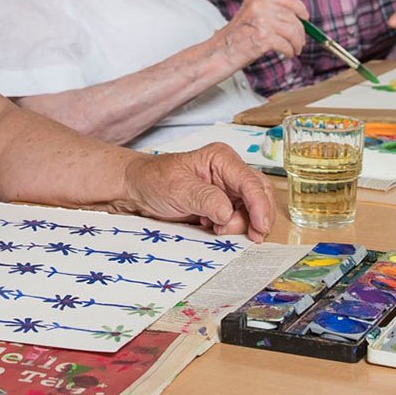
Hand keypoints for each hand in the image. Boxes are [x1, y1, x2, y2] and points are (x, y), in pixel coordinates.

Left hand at [123, 144, 273, 242]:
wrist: (136, 190)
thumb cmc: (153, 180)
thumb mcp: (177, 188)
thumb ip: (205, 199)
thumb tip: (228, 213)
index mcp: (221, 158)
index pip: (251, 182)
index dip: (259, 206)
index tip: (259, 227)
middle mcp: (229, 173)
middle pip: (259, 196)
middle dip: (254, 218)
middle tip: (245, 235)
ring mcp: (227, 190)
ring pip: (251, 211)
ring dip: (241, 225)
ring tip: (216, 229)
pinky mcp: (221, 206)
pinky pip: (239, 219)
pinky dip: (232, 228)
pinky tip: (212, 228)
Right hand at [217, 0, 308, 66]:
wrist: (219, 54)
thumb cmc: (235, 39)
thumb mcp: (251, 16)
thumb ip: (271, 12)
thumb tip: (298, 18)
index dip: (299, 7)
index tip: (305, 17)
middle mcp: (259, 6)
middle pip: (293, 16)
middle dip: (300, 32)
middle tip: (299, 42)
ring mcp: (261, 21)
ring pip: (293, 31)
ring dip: (297, 43)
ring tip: (294, 49)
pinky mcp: (264, 37)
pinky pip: (287, 44)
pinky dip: (289, 51)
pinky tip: (287, 54)